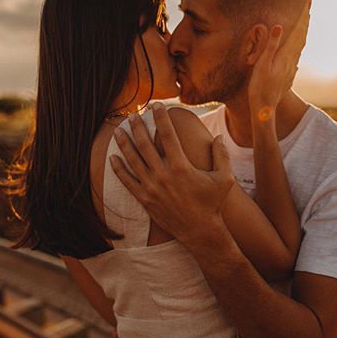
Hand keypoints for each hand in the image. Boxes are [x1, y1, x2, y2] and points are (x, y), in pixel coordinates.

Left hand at [109, 104, 233, 243]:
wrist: (200, 231)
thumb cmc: (212, 204)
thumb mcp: (224, 179)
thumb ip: (221, 156)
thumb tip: (218, 137)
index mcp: (181, 166)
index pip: (167, 134)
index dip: (161, 117)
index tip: (156, 106)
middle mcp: (163, 175)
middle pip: (145, 144)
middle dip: (138, 126)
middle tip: (133, 114)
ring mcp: (152, 187)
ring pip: (133, 160)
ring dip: (124, 143)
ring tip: (118, 130)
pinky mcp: (145, 199)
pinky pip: (127, 181)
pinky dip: (118, 169)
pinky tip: (112, 158)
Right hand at [248, 1, 310, 122]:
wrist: (264, 109)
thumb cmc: (260, 87)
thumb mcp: (262, 65)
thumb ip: (271, 46)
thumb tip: (280, 27)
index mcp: (285, 56)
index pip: (296, 33)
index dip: (301, 19)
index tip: (307, 4)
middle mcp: (291, 62)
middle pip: (299, 39)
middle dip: (303, 24)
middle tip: (307, 10)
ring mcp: (289, 70)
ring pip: (298, 49)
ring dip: (300, 36)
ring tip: (303, 26)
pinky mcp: (286, 78)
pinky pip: (294, 59)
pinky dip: (296, 51)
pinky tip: (296, 52)